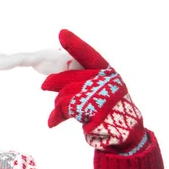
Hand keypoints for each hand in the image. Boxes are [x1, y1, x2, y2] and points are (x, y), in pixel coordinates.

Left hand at [41, 30, 144, 151]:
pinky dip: (58, 116)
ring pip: (66, 93)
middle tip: (44, 86)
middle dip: (54, 82)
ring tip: (58, 114)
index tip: (62, 33)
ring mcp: (102, 96)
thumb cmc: (105, 111)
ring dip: (58, 105)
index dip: (75, 45)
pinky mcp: (95, 111)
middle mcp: (106, 81)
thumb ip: (79, 83)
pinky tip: (54, 122)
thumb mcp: (96, 92)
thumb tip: (49, 81)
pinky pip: (66, 108)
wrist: (125, 135)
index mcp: (107, 72)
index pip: (88, 55)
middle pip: (70, 76)